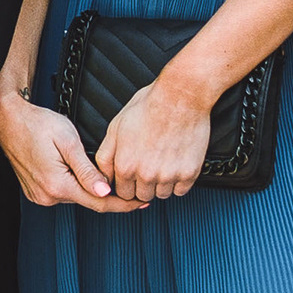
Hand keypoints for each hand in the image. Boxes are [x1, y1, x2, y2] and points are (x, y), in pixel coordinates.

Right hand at [0, 88, 144, 211]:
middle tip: (125, 178)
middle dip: (106, 192)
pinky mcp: (35, 191)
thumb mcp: (68, 142)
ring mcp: (39, 195)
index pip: (99, 203)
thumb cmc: (37, 124)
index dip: (123, 204)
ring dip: (88, 186)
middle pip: (88, 200)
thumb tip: (104, 191)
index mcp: (57, 185)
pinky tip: (76, 169)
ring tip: (94, 167)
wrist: (9, 119)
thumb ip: (88, 170)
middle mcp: (47, 195)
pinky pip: (61, 192)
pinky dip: (73, 184)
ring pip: (75, 196)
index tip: (140, 202)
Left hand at [96, 74, 211, 202]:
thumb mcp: (115, 128)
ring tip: (162, 163)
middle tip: (148, 167)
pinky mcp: (189, 173)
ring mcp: (169, 176)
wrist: (180, 97)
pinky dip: (179, 182)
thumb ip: (106, 155)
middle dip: (142, 185)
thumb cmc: (149, 106)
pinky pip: (181, 191)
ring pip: (161, 195)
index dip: (126, 184)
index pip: (122, 193)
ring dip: (161, 185)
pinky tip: (175, 165)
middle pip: (141, 196)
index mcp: (125, 165)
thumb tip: (104, 175)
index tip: (133, 176)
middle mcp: (146, 174)